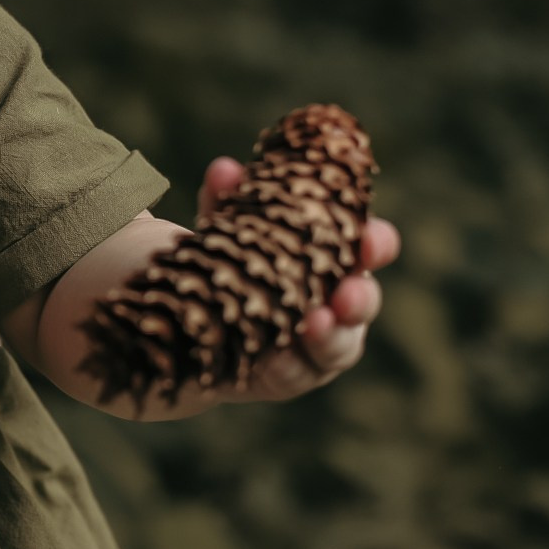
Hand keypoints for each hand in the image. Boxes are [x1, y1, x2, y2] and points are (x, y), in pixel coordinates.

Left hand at [197, 154, 402, 402]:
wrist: (171, 322)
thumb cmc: (212, 264)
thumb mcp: (218, 229)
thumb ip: (223, 203)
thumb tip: (225, 171)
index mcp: (327, 260)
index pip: (365, 250)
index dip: (377, 244)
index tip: (373, 236)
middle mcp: (328, 304)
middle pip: (360, 302)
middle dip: (361, 295)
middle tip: (350, 289)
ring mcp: (309, 346)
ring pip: (337, 346)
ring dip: (332, 335)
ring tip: (317, 322)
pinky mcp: (279, 378)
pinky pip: (294, 376)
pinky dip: (288, 365)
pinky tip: (276, 357)